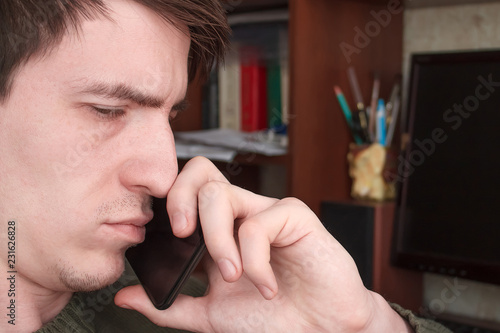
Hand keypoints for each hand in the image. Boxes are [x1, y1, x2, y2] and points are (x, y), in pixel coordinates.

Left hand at [115, 156, 412, 332]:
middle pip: (199, 174)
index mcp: (218, 232)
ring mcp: (265, 212)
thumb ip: (170, 306)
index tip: (151, 234)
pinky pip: (258, 224)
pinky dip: (255, 262)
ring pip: (222, 194)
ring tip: (232, 276)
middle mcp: (239, 215)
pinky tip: (266, 288)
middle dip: (179, 199)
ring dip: (217, 239)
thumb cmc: (272, 320)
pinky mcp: (292, 216)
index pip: (184, 193)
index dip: (164, 202)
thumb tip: (125, 295)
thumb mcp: (210, 316)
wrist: (321, 331)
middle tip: (180, 235)